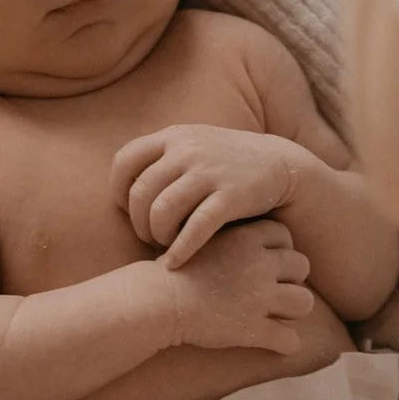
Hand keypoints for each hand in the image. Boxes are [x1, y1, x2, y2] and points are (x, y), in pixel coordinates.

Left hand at [113, 125, 304, 269]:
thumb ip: (162, 159)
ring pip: (162, 211)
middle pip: (140, 193)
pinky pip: (195, 228)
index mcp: (173, 137)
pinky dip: (180, 249)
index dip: (117, 191)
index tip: (126, 211)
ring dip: (157, 236)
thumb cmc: (227, 164)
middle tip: (150, 237)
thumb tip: (123, 188)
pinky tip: (175, 263)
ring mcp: (209, 172)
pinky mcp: (231, 196)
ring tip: (165, 245)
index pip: (125, 161)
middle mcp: (187, 150)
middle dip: (139, 223)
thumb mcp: (193, 147)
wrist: (281, 166)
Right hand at [157, 220, 312, 354]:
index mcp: (246, 238)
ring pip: (304, 302)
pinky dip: (285, 344)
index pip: (285, 236)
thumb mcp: (198, 238)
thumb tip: (241, 240)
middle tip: (273, 290)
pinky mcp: (253, 330)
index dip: (279, 249)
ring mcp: (259, 298)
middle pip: (301, 266)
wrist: (155, 300)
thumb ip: (226, 238)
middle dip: (291, 279)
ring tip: (278, 316)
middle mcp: (259, 265)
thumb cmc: (171, 272)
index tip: (268, 262)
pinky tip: (275, 343)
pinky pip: (290, 340)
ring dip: (293, 310)